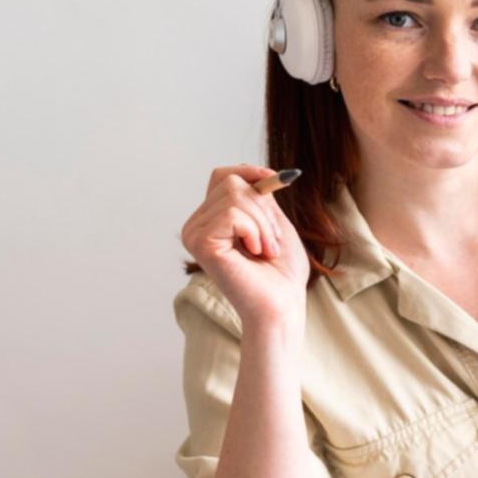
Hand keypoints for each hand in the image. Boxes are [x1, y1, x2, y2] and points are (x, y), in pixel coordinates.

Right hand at [179, 165, 309, 328]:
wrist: (282, 305)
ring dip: (263, 223)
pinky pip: (233, 214)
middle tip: (271, 242)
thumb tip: (260, 172)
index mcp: (211, 219)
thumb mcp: (273, 222)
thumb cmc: (281, 272)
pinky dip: (254, 231)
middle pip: (231, 183)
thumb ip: (260, 197)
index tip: (276, 180)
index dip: (250, 172)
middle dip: (264, 208)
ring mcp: (194, 234)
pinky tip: (256, 254)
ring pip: (234, 196)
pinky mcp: (201, 244)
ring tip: (265, 251)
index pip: (222, 176)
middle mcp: (196, 225)